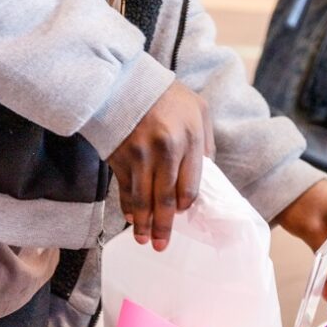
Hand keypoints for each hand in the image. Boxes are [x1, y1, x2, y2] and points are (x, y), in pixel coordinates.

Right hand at [109, 81, 214, 251]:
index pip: (190, 186)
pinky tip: (130, 218)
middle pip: (165, 200)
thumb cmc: (165, 95)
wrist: (122, 80)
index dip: (184, 205)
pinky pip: (124, 189)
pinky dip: (127, 207)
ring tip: (143, 240)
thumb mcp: (198, 109)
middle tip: (161, 246)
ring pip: (142, 200)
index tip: (181, 215)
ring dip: (142, 224)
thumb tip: (207, 172)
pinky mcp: (119, 157)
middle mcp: (165, 150)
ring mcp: (139, 155)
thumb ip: (205, 142)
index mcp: (189, 138)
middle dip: (163, 227)